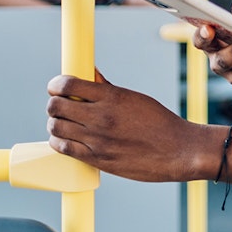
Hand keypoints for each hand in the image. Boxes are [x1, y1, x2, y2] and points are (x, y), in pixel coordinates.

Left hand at [46, 69, 206, 181]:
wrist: (177, 151)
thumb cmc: (159, 122)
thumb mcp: (134, 98)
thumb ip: (106, 87)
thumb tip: (90, 72)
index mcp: (112, 97)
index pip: (67, 84)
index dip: (56, 84)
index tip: (57, 86)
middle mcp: (101, 117)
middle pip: (56, 106)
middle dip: (54, 103)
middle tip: (61, 104)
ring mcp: (97, 139)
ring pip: (55, 127)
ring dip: (55, 122)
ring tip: (65, 122)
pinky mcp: (96, 159)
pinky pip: (63, 148)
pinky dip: (58, 141)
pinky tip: (66, 138)